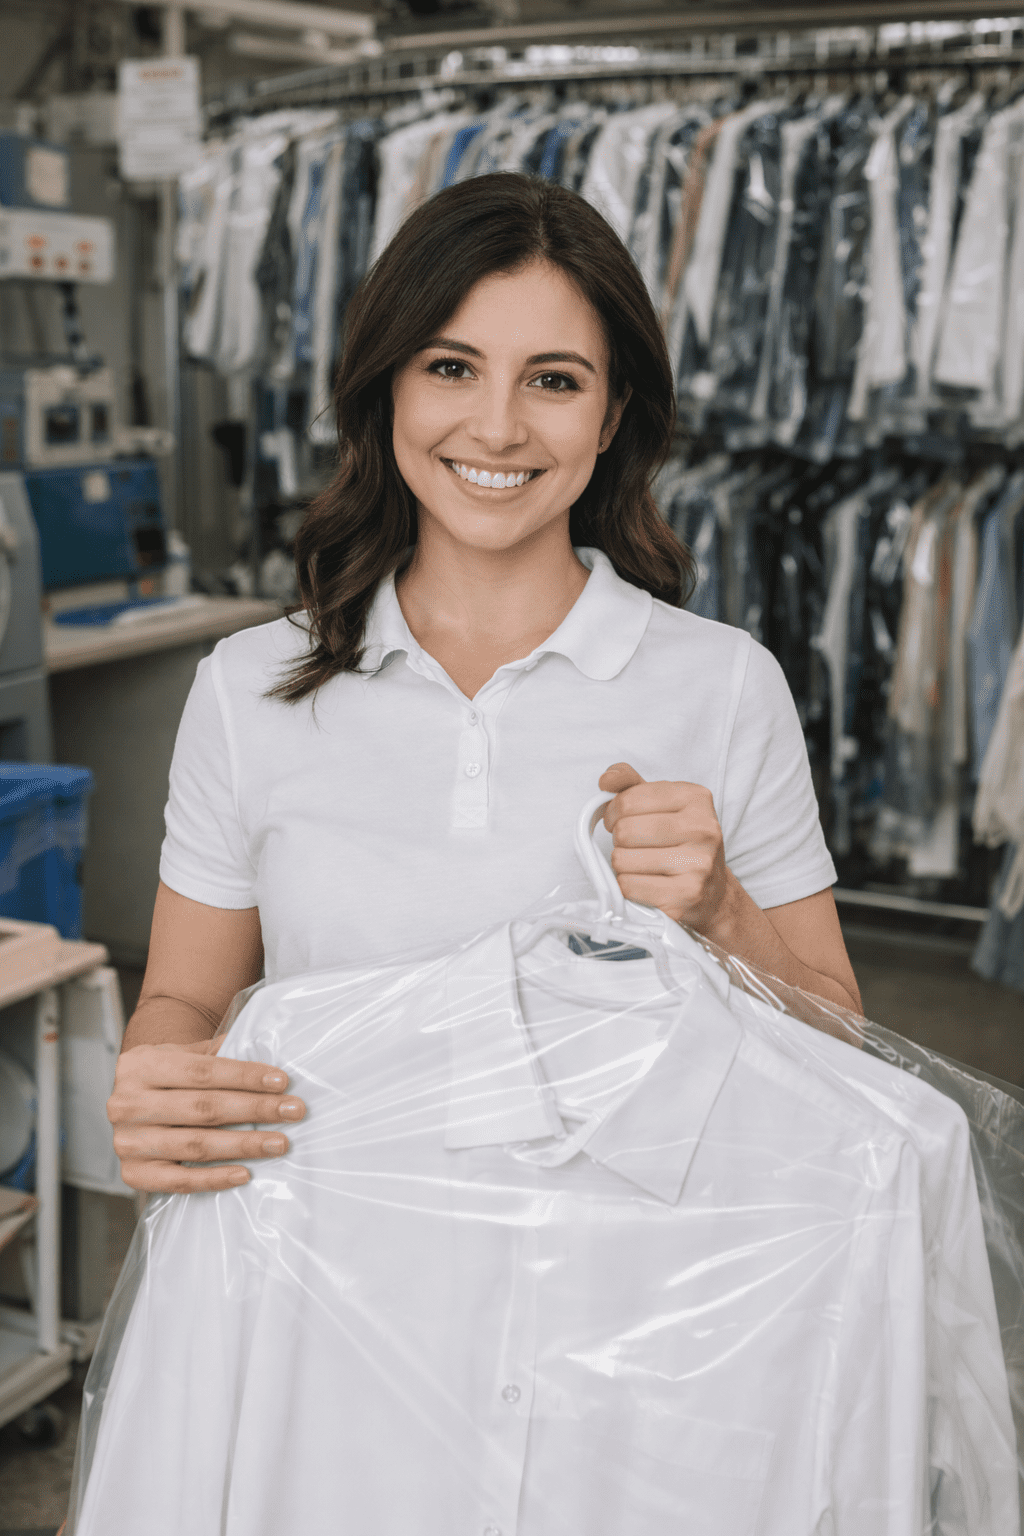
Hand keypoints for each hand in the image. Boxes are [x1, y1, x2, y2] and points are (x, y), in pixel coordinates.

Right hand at [107, 1037, 305, 1193]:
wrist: (131, 1101)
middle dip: (254, 1109)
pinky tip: (245, 1174)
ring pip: (196, 1145)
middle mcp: (127, 1104)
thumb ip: (220, 1053)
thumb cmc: (169, 1075)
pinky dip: (214, 1179)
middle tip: (293, 1111)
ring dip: (243, 1145)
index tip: (282, 1081)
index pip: (201, 1071)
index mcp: (141, 1066)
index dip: (244, 1076)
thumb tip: (267, 1061)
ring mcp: (127, 1141)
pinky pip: (179, 1181)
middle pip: (203, 1108)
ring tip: (279, 1143)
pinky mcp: (134, 1173)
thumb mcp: (185, 1054)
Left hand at [597, 762, 731, 934]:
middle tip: (632, 846)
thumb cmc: (680, 842)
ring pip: (622, 860)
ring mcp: (698, 864)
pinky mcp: (687, 895)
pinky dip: (628, 887)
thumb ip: (630, 784)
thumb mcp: (661, 804)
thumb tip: (606, 780)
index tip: (620, 821)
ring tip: (641, 865)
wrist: (714, 891)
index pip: (628, 800)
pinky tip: (646, 884)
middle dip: (619, 841)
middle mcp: (703, 828)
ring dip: (622, 865)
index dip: (613, 813)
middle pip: (624, 831)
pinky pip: (629, 886)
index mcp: (696, 798)